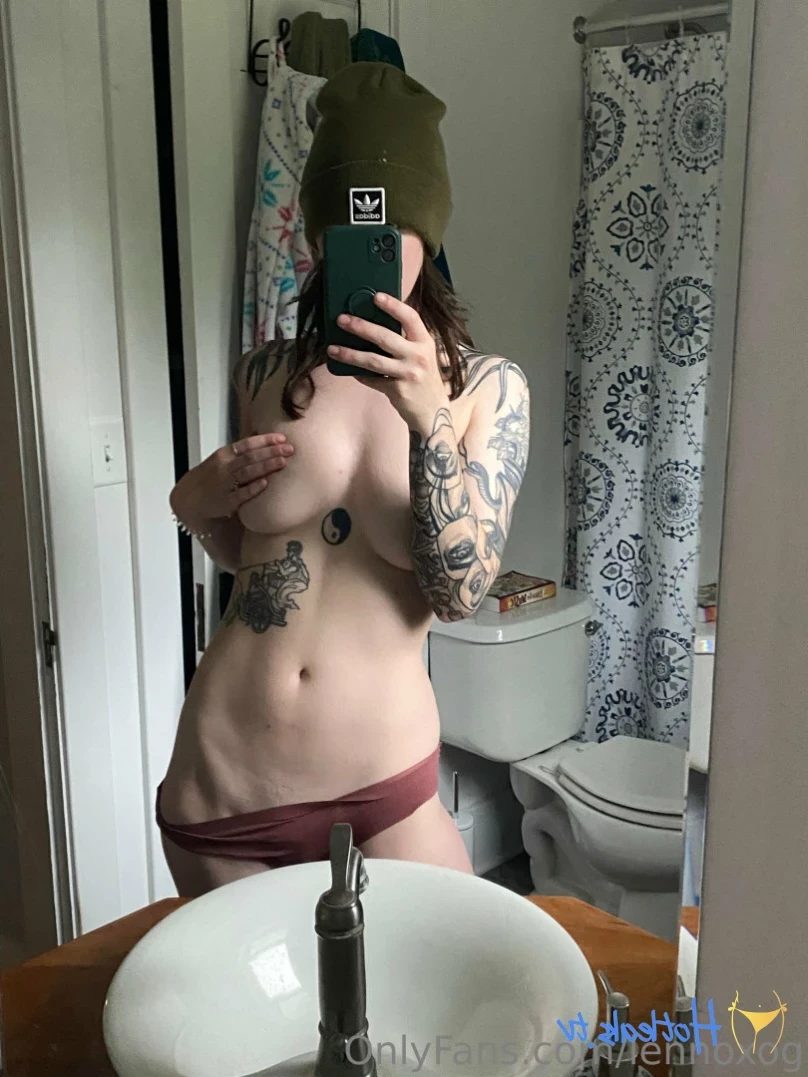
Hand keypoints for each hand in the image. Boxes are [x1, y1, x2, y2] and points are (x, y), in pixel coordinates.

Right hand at [169, 433, 293, 528]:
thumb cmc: (210, 478)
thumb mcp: (220, 461)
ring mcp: (225, 484)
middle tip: (290, 449)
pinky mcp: (227, 501)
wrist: (190, 499)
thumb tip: (263, 442)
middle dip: (271, 452)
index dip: (265, 440)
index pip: (247, 444)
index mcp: (224, 455)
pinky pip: (241, 494)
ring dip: (266, 466)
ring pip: (247, 473)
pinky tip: (265, 483)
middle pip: (251, 457)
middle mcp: (224, 467)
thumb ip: (239, 453)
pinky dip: (253, 488)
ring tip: (283, 462)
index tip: (282, 438)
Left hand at [326, 294, 449, 433]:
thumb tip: (374, 323)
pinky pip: (372, 380)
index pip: (411, 318)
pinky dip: (359, 375)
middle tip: (342, 320)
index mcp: (425, 342)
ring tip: (332, 349)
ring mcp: (408, 374)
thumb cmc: (423, 378)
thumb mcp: (422, 354)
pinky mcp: (398, 391)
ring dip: (350, 354)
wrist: (433, 411)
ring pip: (373, 361)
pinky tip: (348, 370)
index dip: (393, 306)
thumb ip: (405, 340)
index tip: (376, 296)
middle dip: (361, 327)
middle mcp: (418, 356)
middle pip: (385, 337)